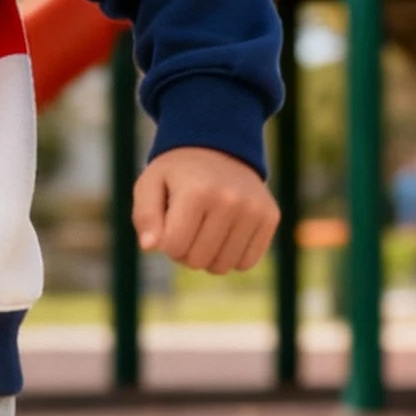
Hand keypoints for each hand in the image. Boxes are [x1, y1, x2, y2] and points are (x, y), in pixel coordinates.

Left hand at [133, 145, 279, 272]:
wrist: (219, 149)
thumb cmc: (178, 175)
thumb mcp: (149, 185)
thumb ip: (144, 216)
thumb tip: (150, 247)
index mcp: (196, 192)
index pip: (173, 247)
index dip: (165, 242)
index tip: (169, 224)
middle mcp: (230, 200)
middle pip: (197, 261)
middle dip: (185, 252)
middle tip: (187, 227)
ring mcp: (254, 210)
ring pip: (222, 266)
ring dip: (208, 257)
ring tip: (205, 231)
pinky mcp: (270, 217)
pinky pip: (247, 263)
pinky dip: (231, 257)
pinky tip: (225, 235)